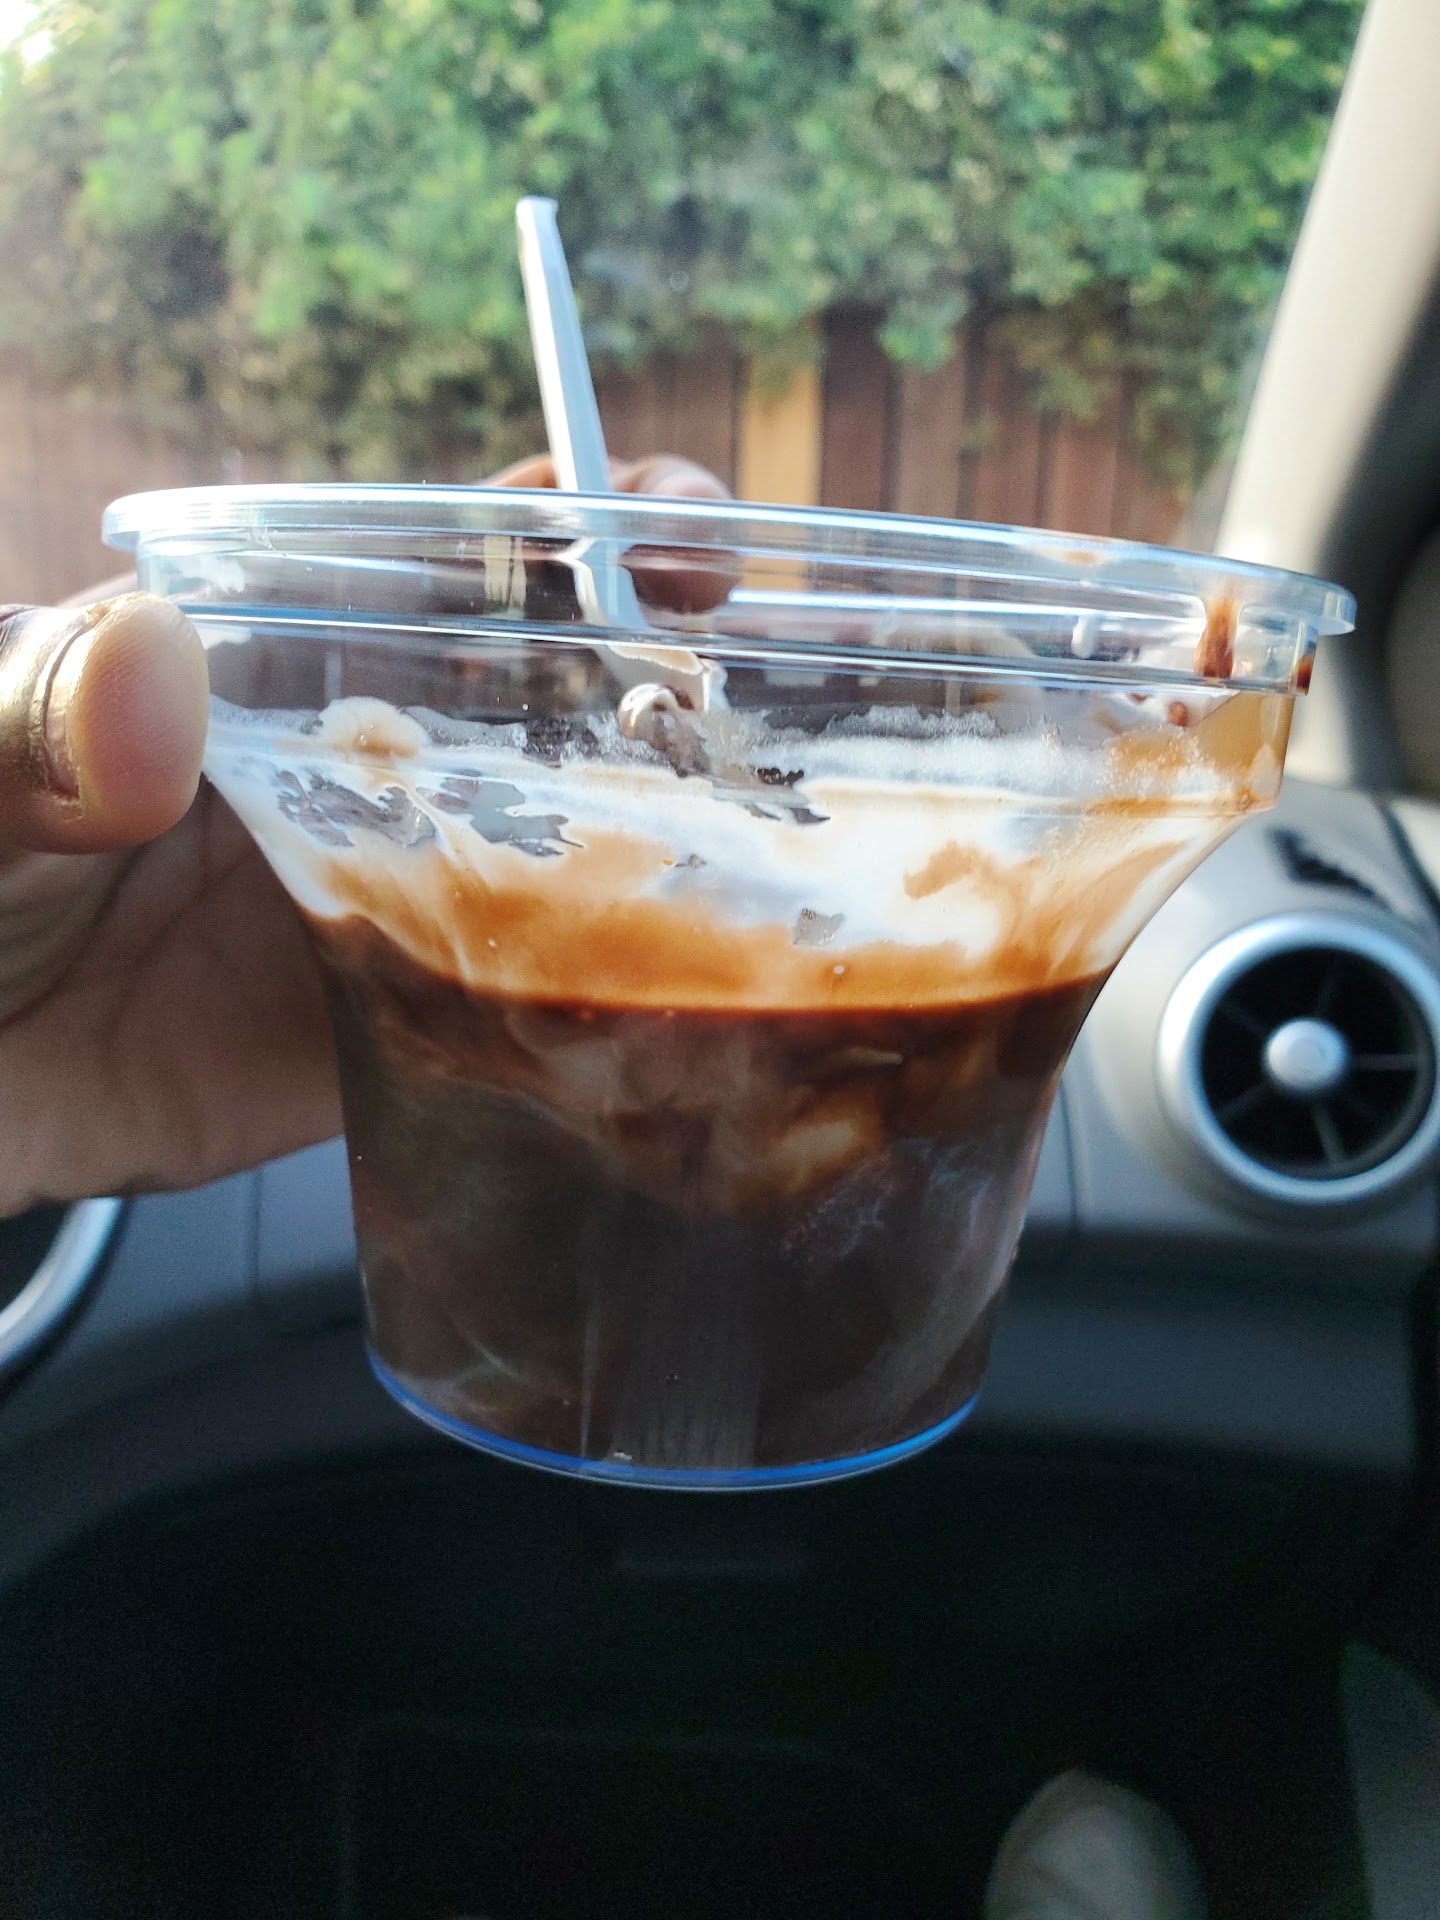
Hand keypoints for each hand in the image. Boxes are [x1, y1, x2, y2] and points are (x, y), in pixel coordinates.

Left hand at [0, 455, 730, 1214]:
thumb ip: (30, 714)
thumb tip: (155, 678)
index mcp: (277, 657)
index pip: (453, 561)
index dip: (584, 532)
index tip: (693, 533)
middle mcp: (356, 770)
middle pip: (549, 706)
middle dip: (678, 693)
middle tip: (794, 714)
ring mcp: (380, 906)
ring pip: (561, 860)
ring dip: (673, 853)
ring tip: (795, 856)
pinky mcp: (377, 1042)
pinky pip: (512, 1021)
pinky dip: (600, 1014)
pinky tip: (693, 1011)